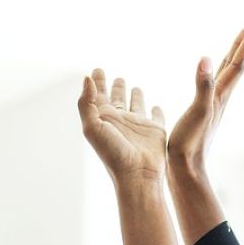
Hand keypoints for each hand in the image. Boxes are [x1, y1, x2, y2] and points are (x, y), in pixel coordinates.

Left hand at [78, 70, 166, 184]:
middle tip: (116, 76)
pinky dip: (156, 110)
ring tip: (134, 86)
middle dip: (115, 86)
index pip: (99, 95)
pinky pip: (156, 116)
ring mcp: (138, 124)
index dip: (97, 82)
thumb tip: (86, 78)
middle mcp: (120, 119)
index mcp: (104, 118)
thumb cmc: (112, 153)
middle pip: (117, 98)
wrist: (137, 174)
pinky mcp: (155, 129)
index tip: (97, 70)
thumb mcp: (92, 127)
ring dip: (135, 95)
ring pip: (136, 104)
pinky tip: (156, 106)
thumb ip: (87, 102)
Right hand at [168, 28, 243, 178]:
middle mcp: (219, 99)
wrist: (186, 169)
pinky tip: (208, 78)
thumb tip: (205, 59)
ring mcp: (211, 106)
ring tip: (235, 48)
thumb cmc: (191, 142)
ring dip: (231, 60)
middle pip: (233, 68)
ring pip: (224, 77)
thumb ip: (202, 86)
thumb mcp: (197, 111)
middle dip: (242, 48)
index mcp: (220, 96)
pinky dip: (213, 76)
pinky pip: (211, 87)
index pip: (235, 66)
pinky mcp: (201, 113)